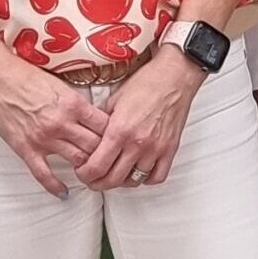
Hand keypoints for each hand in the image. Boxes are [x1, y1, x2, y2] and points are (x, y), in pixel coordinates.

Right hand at [0, 59, 111, 197]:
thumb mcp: (62, 85)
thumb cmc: (27, 77)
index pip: (106, 126)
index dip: (115, 135)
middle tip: (110, 159)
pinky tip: (64, 192)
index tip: (117, 140)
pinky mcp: (26, 149)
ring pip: (77, 160)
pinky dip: (55, 186)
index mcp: (74, 104)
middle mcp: (62, 123)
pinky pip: (44, 174)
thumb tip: (95, 118)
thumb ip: (78, 104)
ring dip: (86, 167)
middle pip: (96, 146)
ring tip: (92, 172)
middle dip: (106, 153)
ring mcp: (44, 138)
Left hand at [76, 49, 205, 189]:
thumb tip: (91, 136)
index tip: (82, 171)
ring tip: (115, 174)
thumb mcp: (114, 100)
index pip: (96, 167)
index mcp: (119, 130)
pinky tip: (139, 171)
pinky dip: (146, 178)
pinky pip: (157, 177)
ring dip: (121, 181)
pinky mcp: (170, 149)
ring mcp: (155, 148)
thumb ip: (102, 122)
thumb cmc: (147, 82)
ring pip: (134, 181)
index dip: (85, 174)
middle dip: (98, 183)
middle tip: (93, 178)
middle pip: (112, 180)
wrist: (175, 75)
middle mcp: (137, 143)